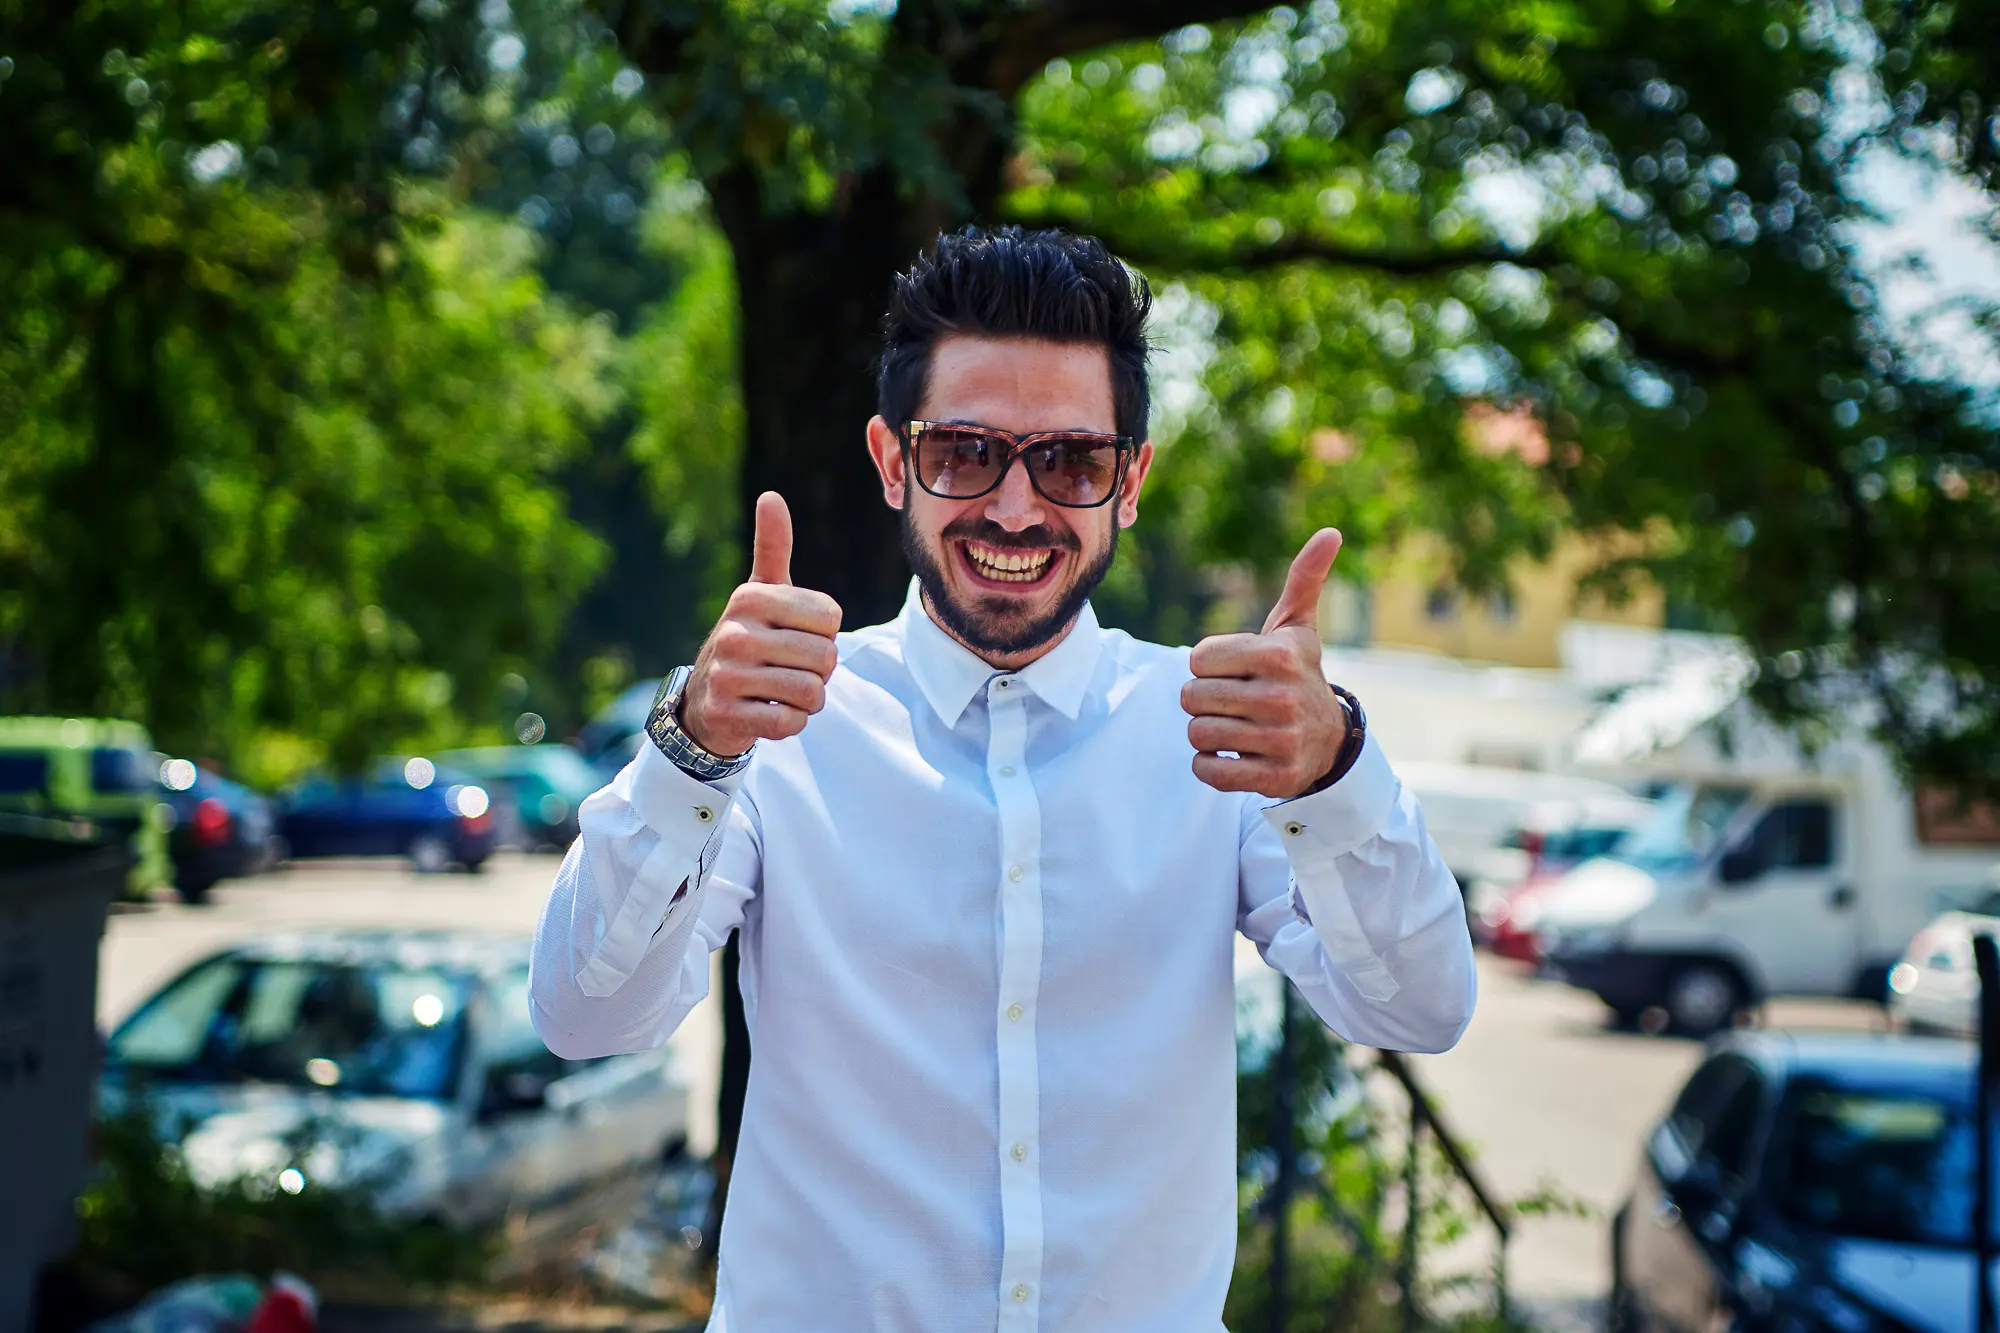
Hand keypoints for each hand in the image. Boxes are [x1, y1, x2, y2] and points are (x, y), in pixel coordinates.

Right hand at [681, 492, 843, 756]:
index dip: (824, 634)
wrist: (704, 701)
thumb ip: (773, 547)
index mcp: (749, 597)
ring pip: (810, 692)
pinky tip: (768, 713)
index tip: (794, 635)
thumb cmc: (748, 640)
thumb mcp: (759, 593)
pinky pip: (790, 724)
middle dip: (818, 671)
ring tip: (781, 692)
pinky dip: (790, 724)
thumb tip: (771, 496)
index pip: (831, 619)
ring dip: (807, 700)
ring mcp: (726, 676)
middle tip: (789, 669)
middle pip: (825, 657)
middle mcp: (733, 633)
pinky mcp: (726, 715)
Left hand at [1181, 529, 1348, 798]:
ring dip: (1206, 733)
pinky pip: (1208, 772)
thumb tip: (1330, 533)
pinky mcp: (1274, 778)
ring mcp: (1280, 741)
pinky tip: (1234, 755)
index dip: (1207, 665)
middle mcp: (1281, 698)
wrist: (1329, 741)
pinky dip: (1210, 766)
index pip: (1198, 659)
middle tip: (1232, 701)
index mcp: (1279, 656)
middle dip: (1203, 700)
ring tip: (1235, 727)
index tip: (1235, 670)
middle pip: (1191, 697)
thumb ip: (1304, 579)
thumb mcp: (1298, 628)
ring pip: (1197, 734)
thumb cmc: (1298, 674)